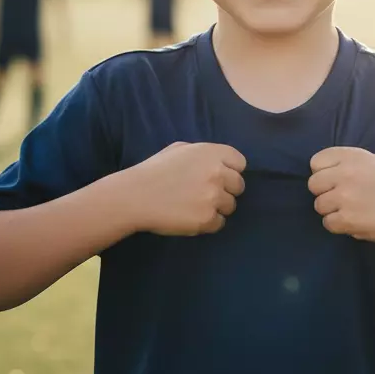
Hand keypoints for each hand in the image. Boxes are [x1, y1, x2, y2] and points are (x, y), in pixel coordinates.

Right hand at [121, 142, 244, 235]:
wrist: (134, 196)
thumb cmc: (153, 171)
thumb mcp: (178, 150)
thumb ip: (202, 153)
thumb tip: (218, 162)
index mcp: (211, 153)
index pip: (240, 162)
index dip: (230, 171)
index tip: (219, 177)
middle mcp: (217, 173)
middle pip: (238, 186)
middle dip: (225, 190)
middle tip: (206, 194)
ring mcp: (213, 197)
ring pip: (230, 206)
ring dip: (217, 207)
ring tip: (195, 206)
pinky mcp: (207, 218)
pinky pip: (219, 223)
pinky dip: (208, 223)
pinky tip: (191, 217)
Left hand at [308, 147, 374, 244]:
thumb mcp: (374, 162)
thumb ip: (348, 163)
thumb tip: (322, 170)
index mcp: (352, 156)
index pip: (316, 162)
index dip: (324, 173)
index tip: (336, 181)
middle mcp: (346, 173)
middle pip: (313, 184)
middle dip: (325, 193)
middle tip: (344, 199)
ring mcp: (345, 197)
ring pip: (319, 205)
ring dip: (332, 211)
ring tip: (353, 211)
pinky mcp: (347, 219)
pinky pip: (328, 223)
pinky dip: (339, 226)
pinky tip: (356, 222)